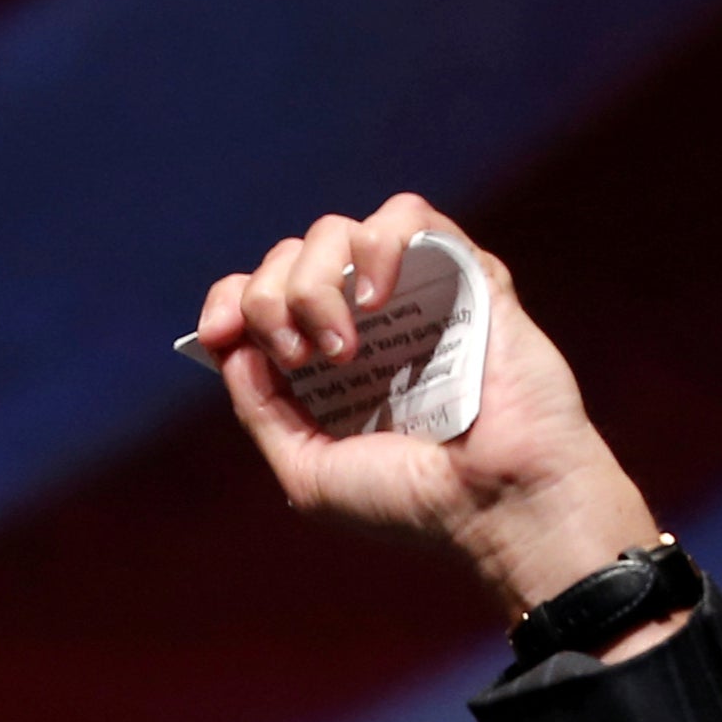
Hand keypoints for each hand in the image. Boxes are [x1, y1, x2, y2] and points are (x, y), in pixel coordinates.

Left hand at [196, 195, 682, 642]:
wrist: (500, 505)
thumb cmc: (412, 504)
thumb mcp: (307, 472)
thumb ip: (262, 411)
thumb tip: (232, 348)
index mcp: (325, 365)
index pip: (258, 294)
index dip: (229, 300)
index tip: (221, 334)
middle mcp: (367, 323)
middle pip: (287, 258)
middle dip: (269, 300)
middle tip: (300, 359)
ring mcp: (416, 293)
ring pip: (336, 231)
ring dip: (314, 282)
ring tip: (342, 347)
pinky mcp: (467, 272)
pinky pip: (409, 216)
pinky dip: (376, 245)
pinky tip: (374, 301)